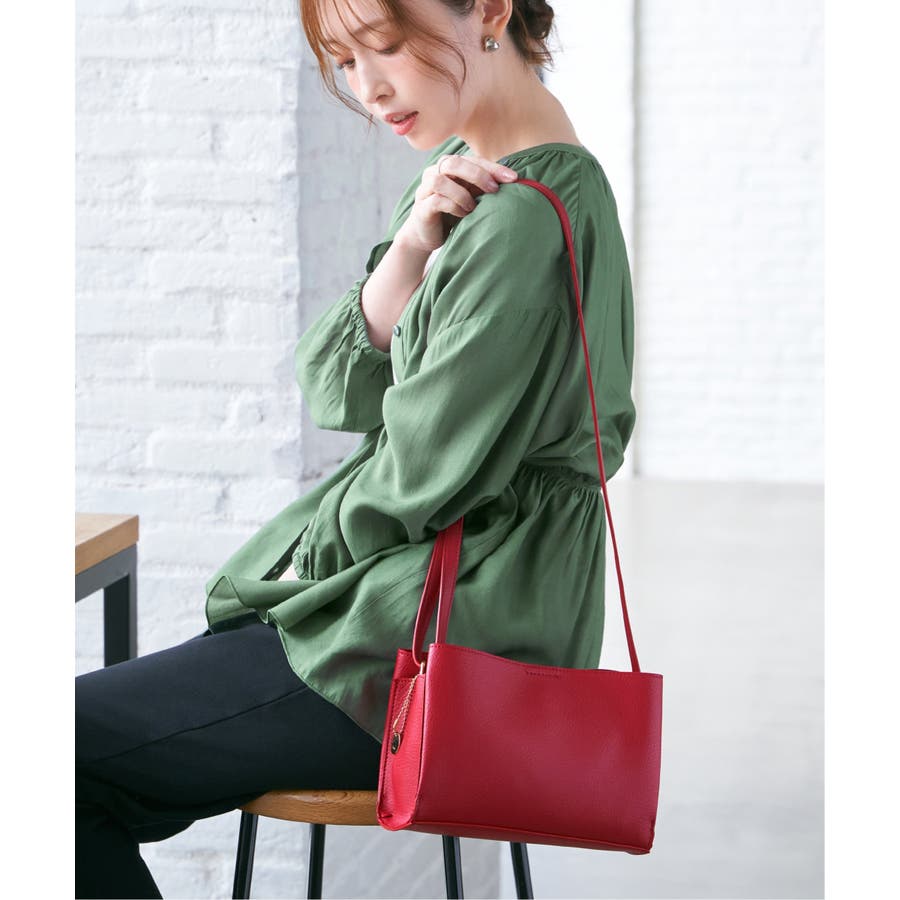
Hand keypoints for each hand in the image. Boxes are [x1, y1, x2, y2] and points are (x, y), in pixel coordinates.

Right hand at [394, 153, 518, 253]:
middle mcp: (435, 172)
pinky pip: (436, 200)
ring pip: (440, 180)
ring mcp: (426, 190)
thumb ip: (484, 187)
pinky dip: (453, 206)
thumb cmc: (453, 213)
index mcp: (450, 166)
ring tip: (474, 208)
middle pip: (454, 162)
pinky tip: (463, 215)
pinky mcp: (421, 208)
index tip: (513, 178)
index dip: (493, 167)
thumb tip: (516, 182)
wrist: (427, 235)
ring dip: (462, 193)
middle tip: (494, 190)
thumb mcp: (471, 197)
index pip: (473, 160)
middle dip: (477, 174)